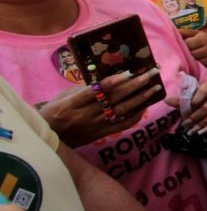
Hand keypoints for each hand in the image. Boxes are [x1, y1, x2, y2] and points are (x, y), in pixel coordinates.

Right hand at [38, 70, 163, 146]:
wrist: (48, 138)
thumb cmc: (54, 111)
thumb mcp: (62, 97)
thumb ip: (83, 89)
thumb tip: (108, 79)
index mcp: (70, 105)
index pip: (94, 92)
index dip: (112, 83)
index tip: (128, 73)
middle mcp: (83, 116)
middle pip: (112, 100)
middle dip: (134, 86)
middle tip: (151, 74)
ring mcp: (93, 127)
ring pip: (120, 112)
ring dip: (139, 99)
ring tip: (153, 89)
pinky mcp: (100, 135)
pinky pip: (121, 125)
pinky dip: (134, 116)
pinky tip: (145, 106)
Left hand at [164, 79, 206, 133]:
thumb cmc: (204, 97)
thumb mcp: (193, 96)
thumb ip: (180, 99)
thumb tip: (166, 99)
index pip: (204, 90)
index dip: (196, 99)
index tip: (189, 106)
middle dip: (195, 116)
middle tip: (186, 123)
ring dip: (202, 123)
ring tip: (192, 130)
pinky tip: (203, 131)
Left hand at [180, 27, 206, 74]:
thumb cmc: (203, 40)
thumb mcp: (195, 34)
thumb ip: (184, 33)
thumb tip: (171, 33)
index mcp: (204, 38)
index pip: (187, 44)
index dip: (181, 46)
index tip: (179, 47)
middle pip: (190, 54)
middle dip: (184, 54)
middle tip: (180, 54)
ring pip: (194, 62)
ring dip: (188, 61)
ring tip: (185, 60)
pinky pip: (198, 68)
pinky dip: (193, 67)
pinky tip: (191, 65)